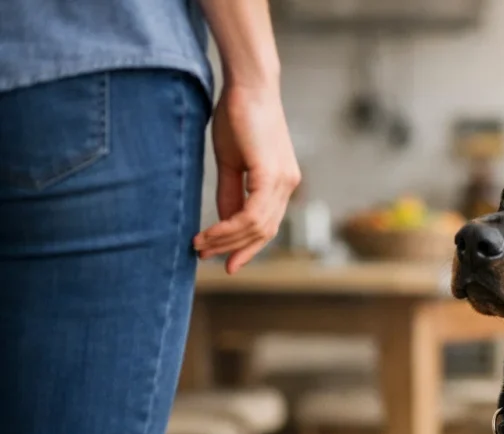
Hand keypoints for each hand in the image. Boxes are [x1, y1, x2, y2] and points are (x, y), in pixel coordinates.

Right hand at [193, 82, 300, 273]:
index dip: (246, 247)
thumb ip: (231, 194)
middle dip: (233, 248)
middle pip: (263, 232)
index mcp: (281, 184)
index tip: (226, 262)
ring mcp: (284, 182)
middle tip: (205, 258)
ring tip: (200, 246)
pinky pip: (253, 214)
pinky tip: (211, 233)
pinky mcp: (273, 175)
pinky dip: (230, 227)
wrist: (248, 85)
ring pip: (257, 227)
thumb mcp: (232, 163)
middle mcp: (288, 186)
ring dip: (226, 240)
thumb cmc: (238, 117)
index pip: (267, 226)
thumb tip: (224, 223)